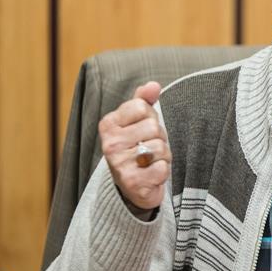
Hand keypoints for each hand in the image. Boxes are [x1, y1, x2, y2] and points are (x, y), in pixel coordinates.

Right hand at [98, 81, 170, 211]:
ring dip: (163, 155)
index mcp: (108, 124)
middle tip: (148, 147)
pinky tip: (151, 175)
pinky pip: (162, 168)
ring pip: (160, 148)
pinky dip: (163, 171)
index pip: (143, 107)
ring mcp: (119, 164)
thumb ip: (144, 100)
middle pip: (154, 128)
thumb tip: (153, 85)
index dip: (150, 117)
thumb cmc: (136, 147)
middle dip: (159, 138)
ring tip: (150, 161)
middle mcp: (110, 144)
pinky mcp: (132, 182)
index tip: (142, 129)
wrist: (133, 185)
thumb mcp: (137, 120)